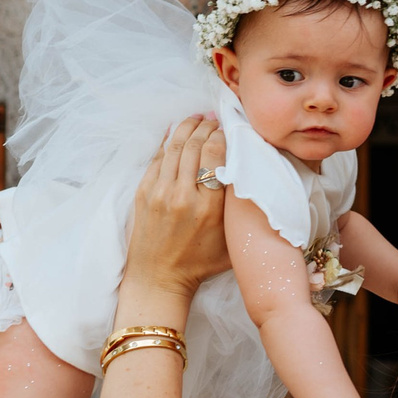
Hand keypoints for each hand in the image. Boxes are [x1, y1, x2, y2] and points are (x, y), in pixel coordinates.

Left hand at [124, 117, 232, 295]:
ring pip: (174, 146)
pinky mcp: (144, 193)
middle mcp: (183, 196)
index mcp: (209, 207)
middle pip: (195, 145)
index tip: (229, 129)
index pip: (216, 155)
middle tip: (215, 118)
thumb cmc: (200, 264)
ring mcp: (160, 192)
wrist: (158, 279)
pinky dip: (167, 140)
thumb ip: (241, 210)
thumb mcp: (231, 240)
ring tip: (197, 118)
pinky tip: (176, 132)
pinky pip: (157, 157)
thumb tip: (254, 181)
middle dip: (206, 126)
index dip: (223, 135)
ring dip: (187, 127)